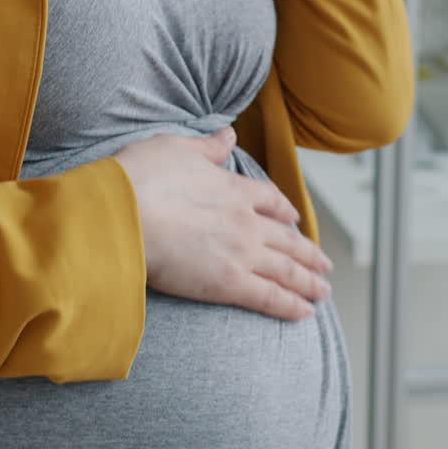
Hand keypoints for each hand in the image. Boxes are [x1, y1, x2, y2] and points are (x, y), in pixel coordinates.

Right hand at [113, 128, 331, 320]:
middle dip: (308, 253)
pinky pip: (270, 297)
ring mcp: (241, 253)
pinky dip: (291, 305)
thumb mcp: (176, 148)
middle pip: (286, 239)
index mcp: (232, 188)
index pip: (269, 200)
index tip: (294, 219)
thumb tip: (228, 135)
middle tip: (324, 265)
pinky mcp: (229, 283)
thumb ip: (208, 146)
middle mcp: (245, 221)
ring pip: (286, 269)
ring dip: (308, 281)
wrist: (123, 214)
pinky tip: (305, 313)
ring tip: (323, 291)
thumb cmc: (140, 179)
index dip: (284, 211)